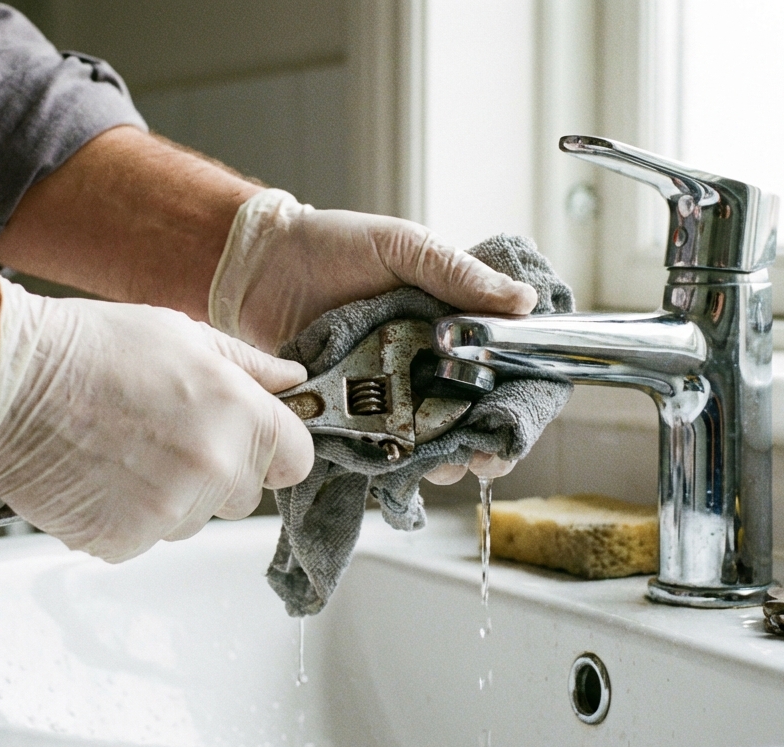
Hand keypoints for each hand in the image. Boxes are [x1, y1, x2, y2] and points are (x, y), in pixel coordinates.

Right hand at [0, 277, 314, 561]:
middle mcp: (211, 470)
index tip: (250, 439)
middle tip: (168, 433)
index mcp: (239, 416)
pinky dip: (125, 516)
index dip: (274, 448)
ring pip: (193, 520)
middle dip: (219, 470)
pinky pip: (144, 539)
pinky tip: (99, 474)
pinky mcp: (121, 542)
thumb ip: (250, 367)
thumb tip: (293, 382)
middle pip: (245, 495)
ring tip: (124, 448)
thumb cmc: (90, 348)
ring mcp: (167, 513)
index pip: (297, 460)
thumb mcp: (184, 335)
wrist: (6, 381)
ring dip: (171, 495)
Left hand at [209, 189, 536, 484]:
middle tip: (483, 455)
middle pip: (474, 417)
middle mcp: (427, 364)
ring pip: (433, 441)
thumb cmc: (332, 246)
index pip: (503, 369)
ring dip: (445, 458)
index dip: (519, 399)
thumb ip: (459, 275)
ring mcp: (390, 393)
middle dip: (486, 444)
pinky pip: (380, 447)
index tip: (519, 419)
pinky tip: (402, 464)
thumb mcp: (404, 247)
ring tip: (445, 463)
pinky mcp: (351, 414)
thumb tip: (524, 301)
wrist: (258, 266)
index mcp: (452, 324)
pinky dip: (394, 461)